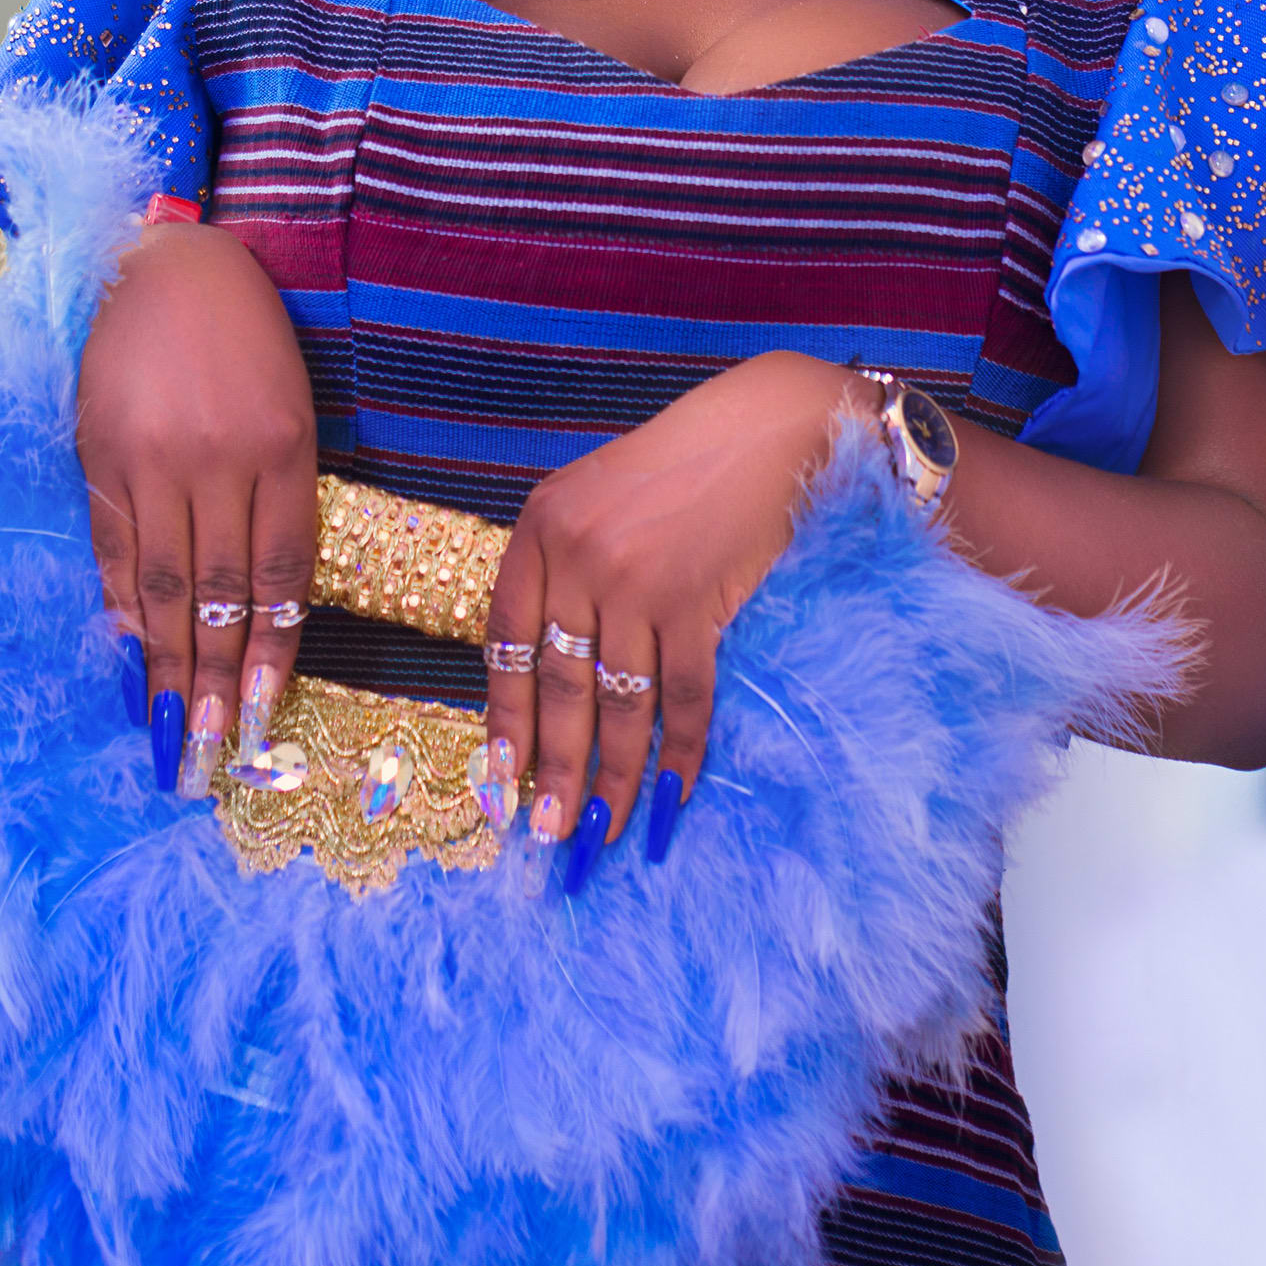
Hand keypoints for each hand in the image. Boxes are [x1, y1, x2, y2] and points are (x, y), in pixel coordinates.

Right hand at [76, 218, 318, 795]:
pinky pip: (114, 547)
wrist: (166, 261)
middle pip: (219, 596)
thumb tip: (254, 610)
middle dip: (214, 686)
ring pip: (163, 584)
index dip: (272, 653)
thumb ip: (278, 500)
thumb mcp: (290, 408)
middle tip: (209, 761)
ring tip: (168, 735)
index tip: (264, 719)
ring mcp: (152, 458)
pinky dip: (123, 605)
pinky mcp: (99, 453)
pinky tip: (130, 652)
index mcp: (280, 447)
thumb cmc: (247, 341)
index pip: (280, 574)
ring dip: (165, 667)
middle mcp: (217, 459)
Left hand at [483, 349, 856, 873]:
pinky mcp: (696, 597)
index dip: (502, 719)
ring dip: (612, 777)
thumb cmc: (677, 471)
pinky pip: (684, 694)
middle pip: (557, 685)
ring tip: (602, 831)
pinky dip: (681, 750)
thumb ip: (562, 575)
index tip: (500, 782)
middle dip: (553, 770)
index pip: (503, 642)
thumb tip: (545, 684)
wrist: (764, 429)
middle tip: (548, 836)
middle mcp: (578, 553)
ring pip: (619, 702)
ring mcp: (637, 577)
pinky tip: (671, 792)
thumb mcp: (593, 500)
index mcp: (540, 528)